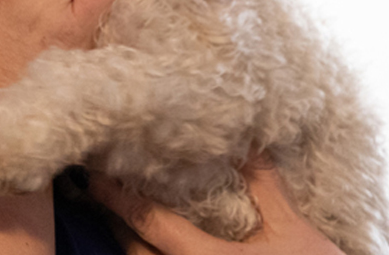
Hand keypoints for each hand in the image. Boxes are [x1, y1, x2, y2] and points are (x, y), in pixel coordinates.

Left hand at [89, 154, 346, 254]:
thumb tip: (250, 144)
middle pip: (134, 250)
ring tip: (117, 215)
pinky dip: (150, 254)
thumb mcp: (293, 231)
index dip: (118, 197)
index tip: (95, 175)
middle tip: (99, 190)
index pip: (150, 223)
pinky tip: (146, 241)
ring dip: (129, 242)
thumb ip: (266, 187)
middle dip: (115, 220)